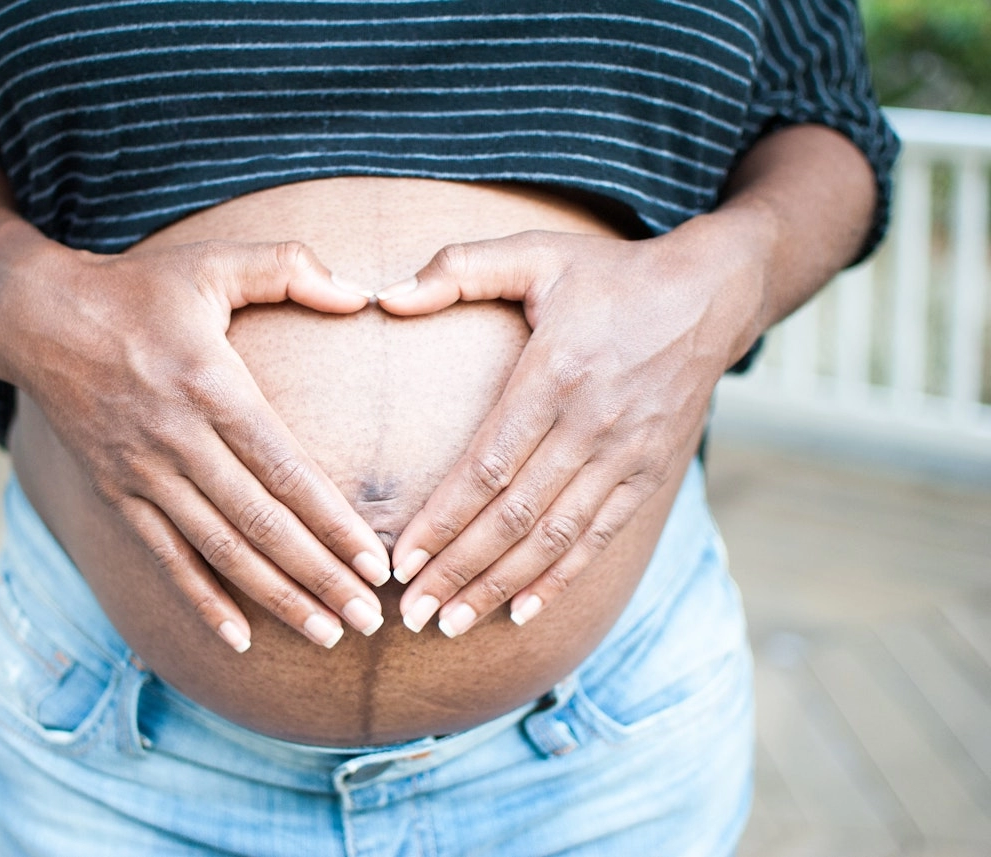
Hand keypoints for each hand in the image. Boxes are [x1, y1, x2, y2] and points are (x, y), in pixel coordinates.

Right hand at [0, 240, 391, 651]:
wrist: (37, 317)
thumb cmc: (139, 289)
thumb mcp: (214, 261)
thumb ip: (291, 267)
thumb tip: (359, 294)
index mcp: (212, 387)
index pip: (285, 470)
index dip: (333, 523)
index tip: (377, 564)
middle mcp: (178, 440)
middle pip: (260, 524)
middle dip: (318, 578)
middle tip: (370, 620)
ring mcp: (144, 473)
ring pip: (219, 552)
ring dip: (275, 599)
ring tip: (326, 635)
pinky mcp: (117, 494)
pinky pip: (165, 558)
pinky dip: (201, 601)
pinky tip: (240, 639)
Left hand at [375, 223, 761, 635]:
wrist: (711, 295)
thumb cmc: (609, 276)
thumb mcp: (536, 252)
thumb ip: (459, 268)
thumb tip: (386, 295)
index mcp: (554, 375)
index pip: (488, 466)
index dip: (442, 519)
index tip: (400, 560)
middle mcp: (591, 425)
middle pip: (515, 516)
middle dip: (458, 570)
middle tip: (413, 615)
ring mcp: (626, 456)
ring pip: (555, 538)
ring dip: (500, 586)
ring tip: (453, 624)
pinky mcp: (650, 474)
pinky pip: (599, 538)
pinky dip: (561, 579)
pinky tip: (522, 611)